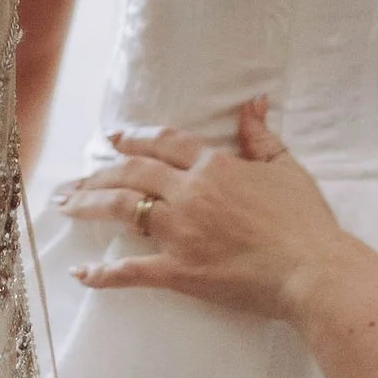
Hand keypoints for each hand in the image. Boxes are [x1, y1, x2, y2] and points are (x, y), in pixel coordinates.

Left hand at [57, 101, 352, 322]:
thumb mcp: (286, 168)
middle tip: (78, 176)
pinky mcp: (179, 271)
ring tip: (66, 204)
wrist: (311, 269)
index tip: (113, 138)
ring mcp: (180, 231)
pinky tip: (82, 274)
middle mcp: (190, 192)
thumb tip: (252, 103)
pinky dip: (104, 274)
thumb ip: (261, 136)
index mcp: (214, 166)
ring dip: (89, 204)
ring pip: (122, 209)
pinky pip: (132, 271)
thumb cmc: (305, 221)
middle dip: (100, 171)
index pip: (164, 144)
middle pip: (133, 172)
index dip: (135, 138)